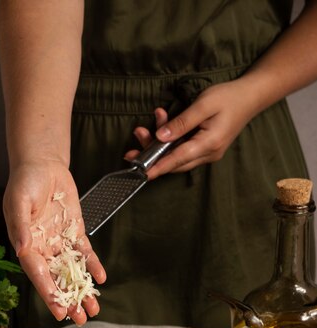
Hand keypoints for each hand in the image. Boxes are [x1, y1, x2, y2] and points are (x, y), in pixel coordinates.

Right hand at [3, 160, 106, 324]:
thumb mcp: (19, 201)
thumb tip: (23, 249)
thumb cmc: (25, 181)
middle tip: (79, 319)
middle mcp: (43, 248)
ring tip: (93, 309)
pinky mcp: (74, 232)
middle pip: (56, 279)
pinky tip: (101, 278)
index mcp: (26, 245)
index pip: (38, 274)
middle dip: (68, 300)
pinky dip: (93, 265)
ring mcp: (59, 242)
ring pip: (72, 271)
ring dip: (82, 290)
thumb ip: (20, 226)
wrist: (43, 164)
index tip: (59, 310)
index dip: (48, 293)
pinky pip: (85, 253)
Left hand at [124, 78, 257, 178]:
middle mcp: (208, 154)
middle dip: (151, 156)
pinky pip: (183, 150)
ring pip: (177, 157)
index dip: (158, 167)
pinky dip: (170, 141)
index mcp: (209, 144)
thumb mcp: (203, 104)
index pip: (178, 159)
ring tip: (142, 130)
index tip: (142, 174)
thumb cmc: (228, 97)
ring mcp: (208, 153)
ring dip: (158, 146)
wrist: (250, 97)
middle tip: (131, 147)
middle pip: (175, 162)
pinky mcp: (205, 149)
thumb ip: (182, 122)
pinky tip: (161, 125)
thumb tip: (161, 136)